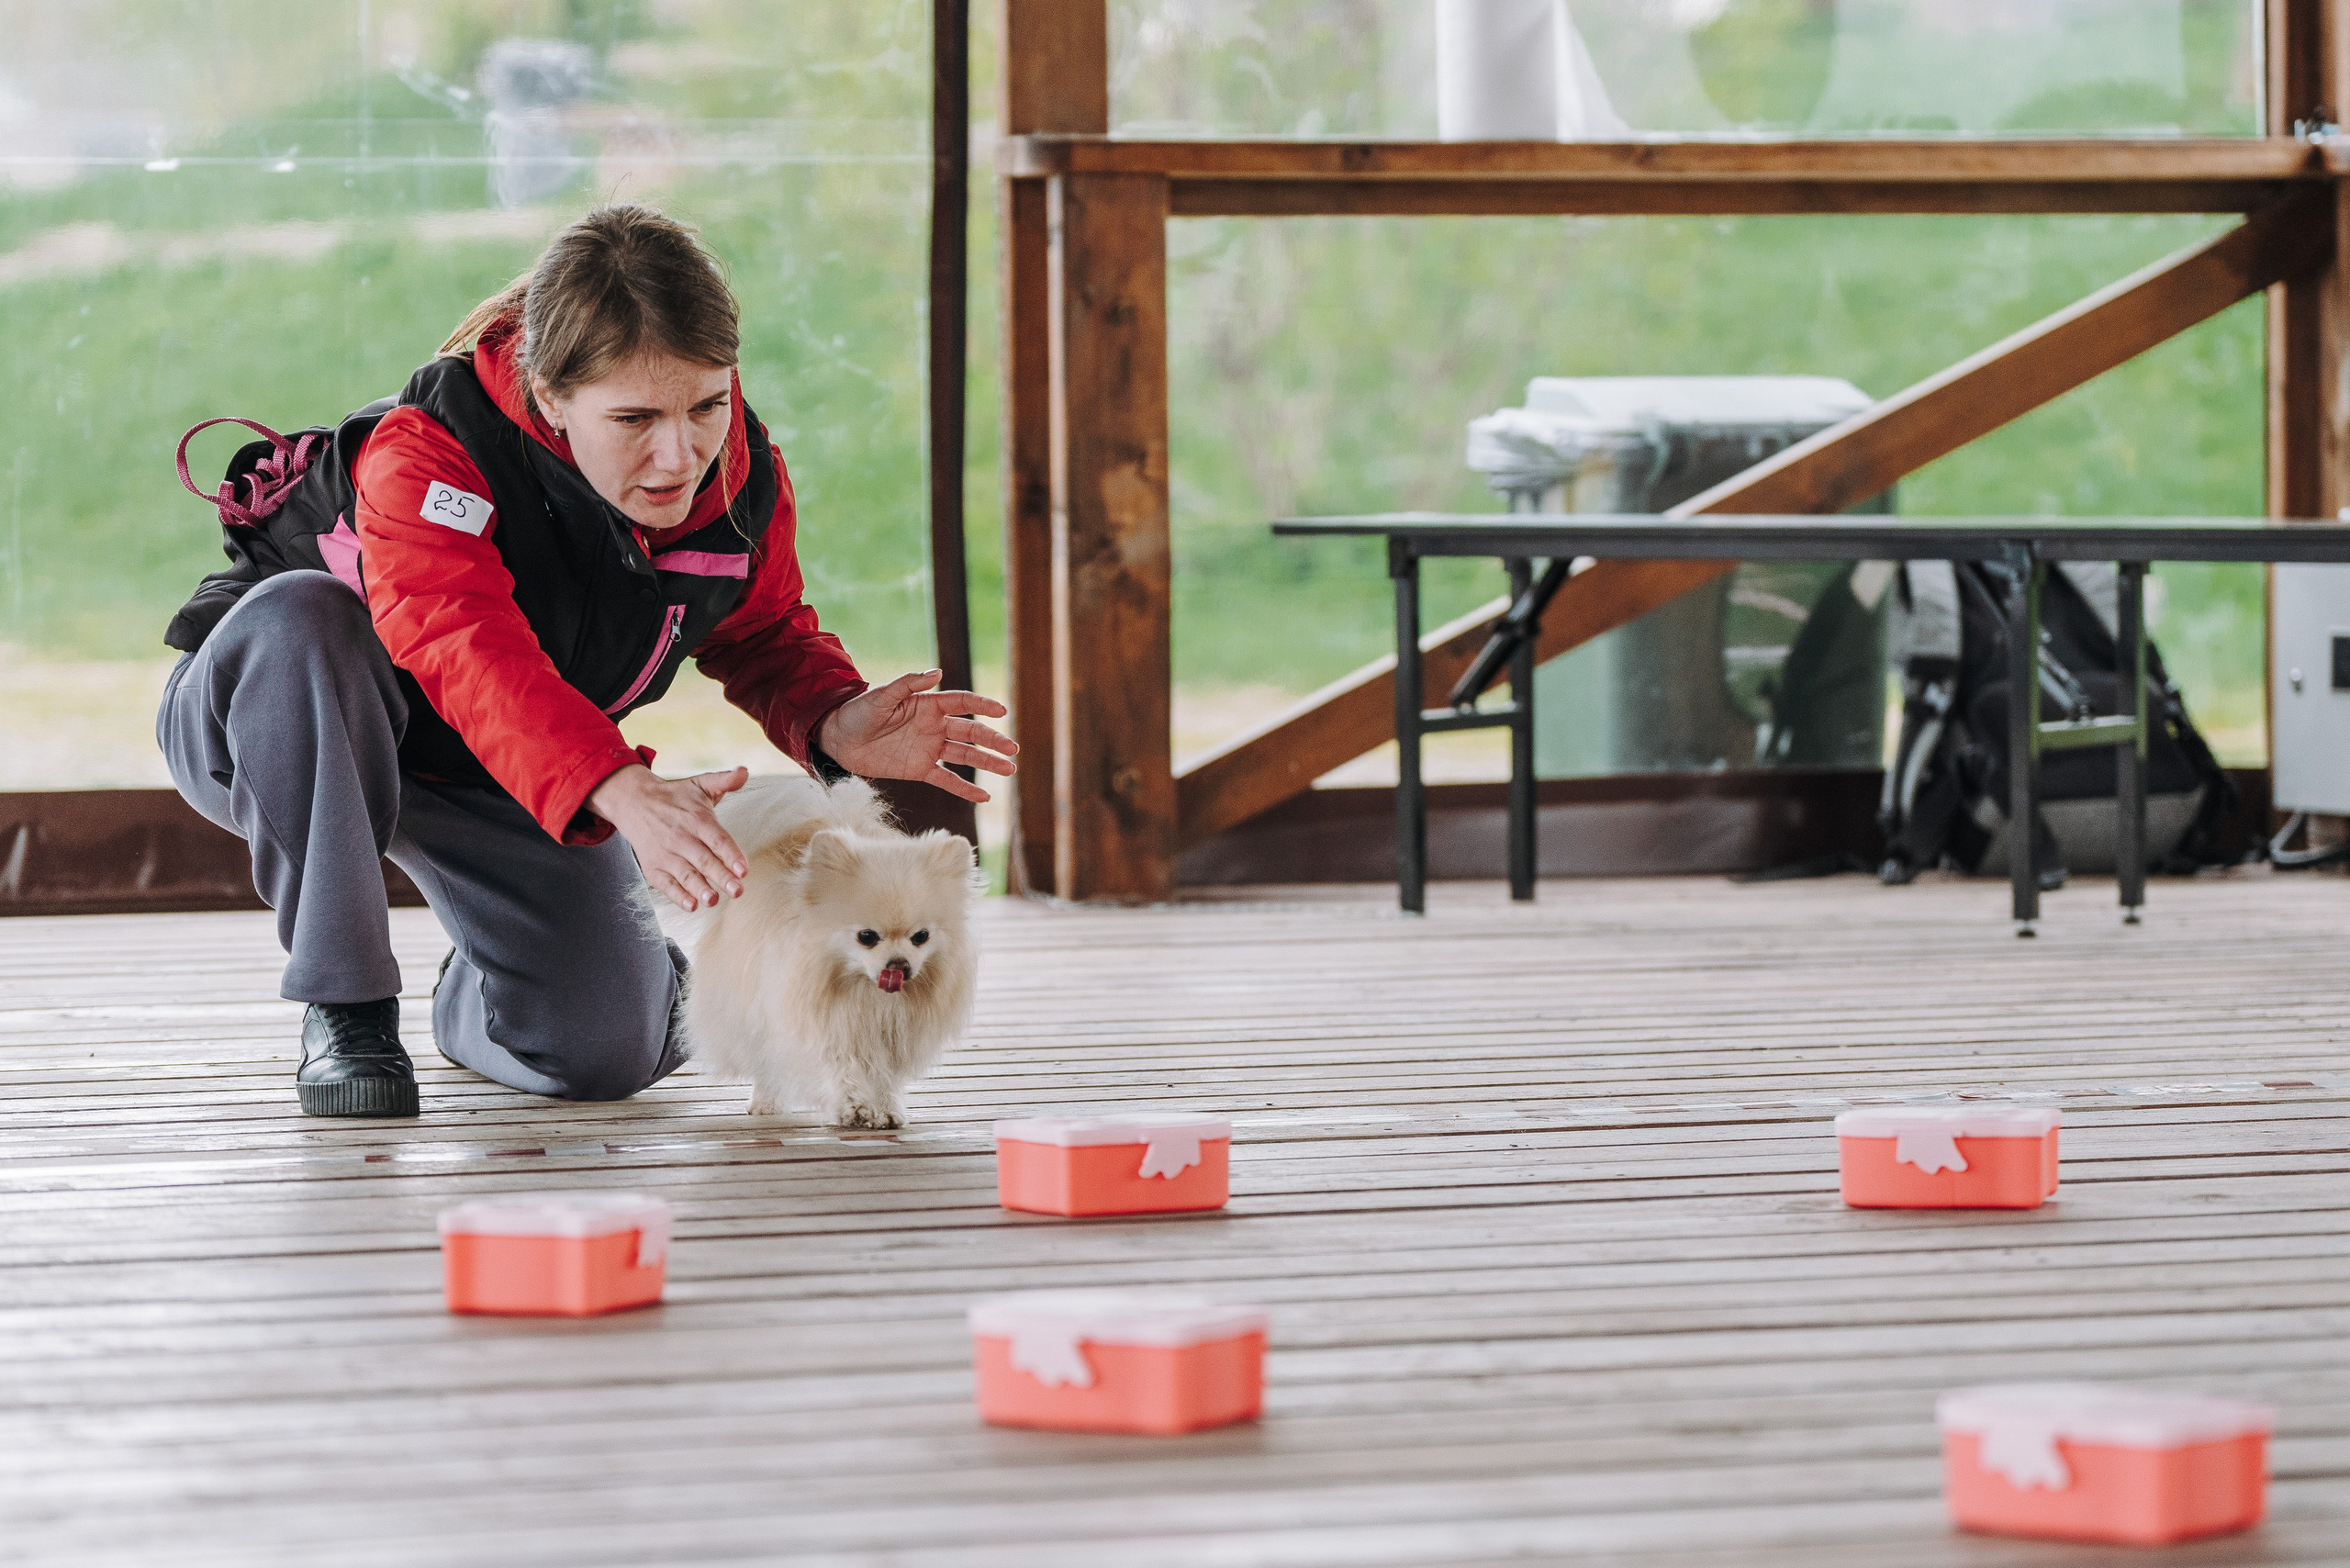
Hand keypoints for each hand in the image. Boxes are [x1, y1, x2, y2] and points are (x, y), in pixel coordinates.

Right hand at [589, 763, 749, 911]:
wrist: (633, 801)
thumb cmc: (674, 797)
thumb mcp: (699, 784)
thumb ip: (724, 781)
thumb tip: (744, 771)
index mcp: (696, 819)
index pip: (717, 839)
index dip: (730, 854)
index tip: (743, 869)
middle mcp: (681, 837)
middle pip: (704, 860)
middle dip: (721, 876)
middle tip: (737, 891)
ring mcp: (665, 854)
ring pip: (685, 874)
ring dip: (699, 889)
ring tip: (712, 900)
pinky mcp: (653, 867)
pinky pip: (666, 884)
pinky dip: (677, 896)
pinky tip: (691, 905)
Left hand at [817, 670, 1018, 803]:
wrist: (839, 740)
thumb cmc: (859, 711)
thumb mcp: (882, 695)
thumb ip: (909, 683)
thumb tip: (938, 672)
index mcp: (928, 704)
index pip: (962, 703)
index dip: (983, 706)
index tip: (1002, 712)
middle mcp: (934, 726)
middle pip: (970, 732)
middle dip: (993, 740)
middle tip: (1013, 749)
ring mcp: (929, 749)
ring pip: (965, 756)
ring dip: (987, 763)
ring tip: (1009, 770)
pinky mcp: (920, 769)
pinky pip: (947, 780)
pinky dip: (965, 789)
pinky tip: (984, 797)